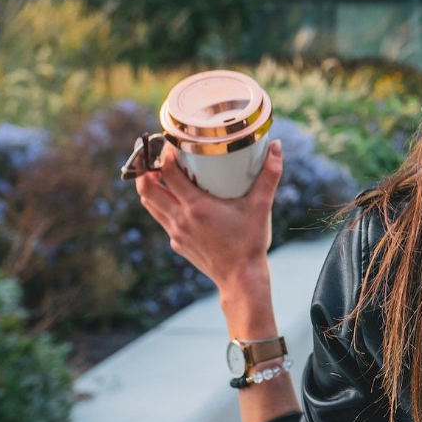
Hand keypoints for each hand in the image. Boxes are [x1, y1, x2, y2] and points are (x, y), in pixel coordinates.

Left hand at [135, 140, 284, 290]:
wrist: (241, 278)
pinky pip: (162, 219)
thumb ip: (269, 175)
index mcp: (196, 207)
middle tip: (154, 156)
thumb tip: (277, 147)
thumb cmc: (250, 242)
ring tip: (158, 174)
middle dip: (145, 170)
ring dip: (150, 188)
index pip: (167, 173)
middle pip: (146, 190)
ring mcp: (176, 233)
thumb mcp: (261, 206)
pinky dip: (163, 205)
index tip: (170, 143)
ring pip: (150, 205)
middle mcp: (180, 219)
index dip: (163, 155)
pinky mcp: (178, 244)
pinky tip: (177, 200)